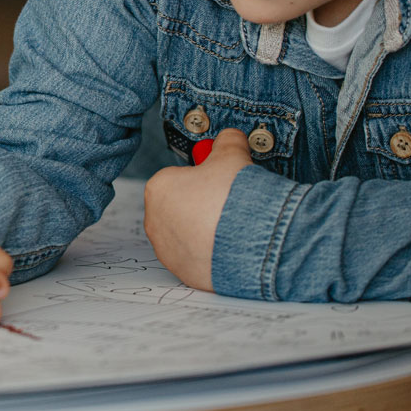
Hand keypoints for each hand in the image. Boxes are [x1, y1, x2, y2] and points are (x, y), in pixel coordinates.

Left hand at [143, 127, 251, 289]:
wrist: (256, 241)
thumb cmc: (236, 197)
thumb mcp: (233, 155)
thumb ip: (226, 142)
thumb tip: (230, 136)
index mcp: (158, 189)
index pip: (177, 178)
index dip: (201, 179)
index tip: (219, 182)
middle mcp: (155, 221)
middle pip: (179, 208)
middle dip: (200, 205)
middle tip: (227, 204)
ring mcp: (168, 251)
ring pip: (186, 235)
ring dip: (205, 231)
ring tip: (232, 227)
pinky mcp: (184, 273)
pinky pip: (197, 259)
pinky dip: (212, 254)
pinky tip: (232, 248)